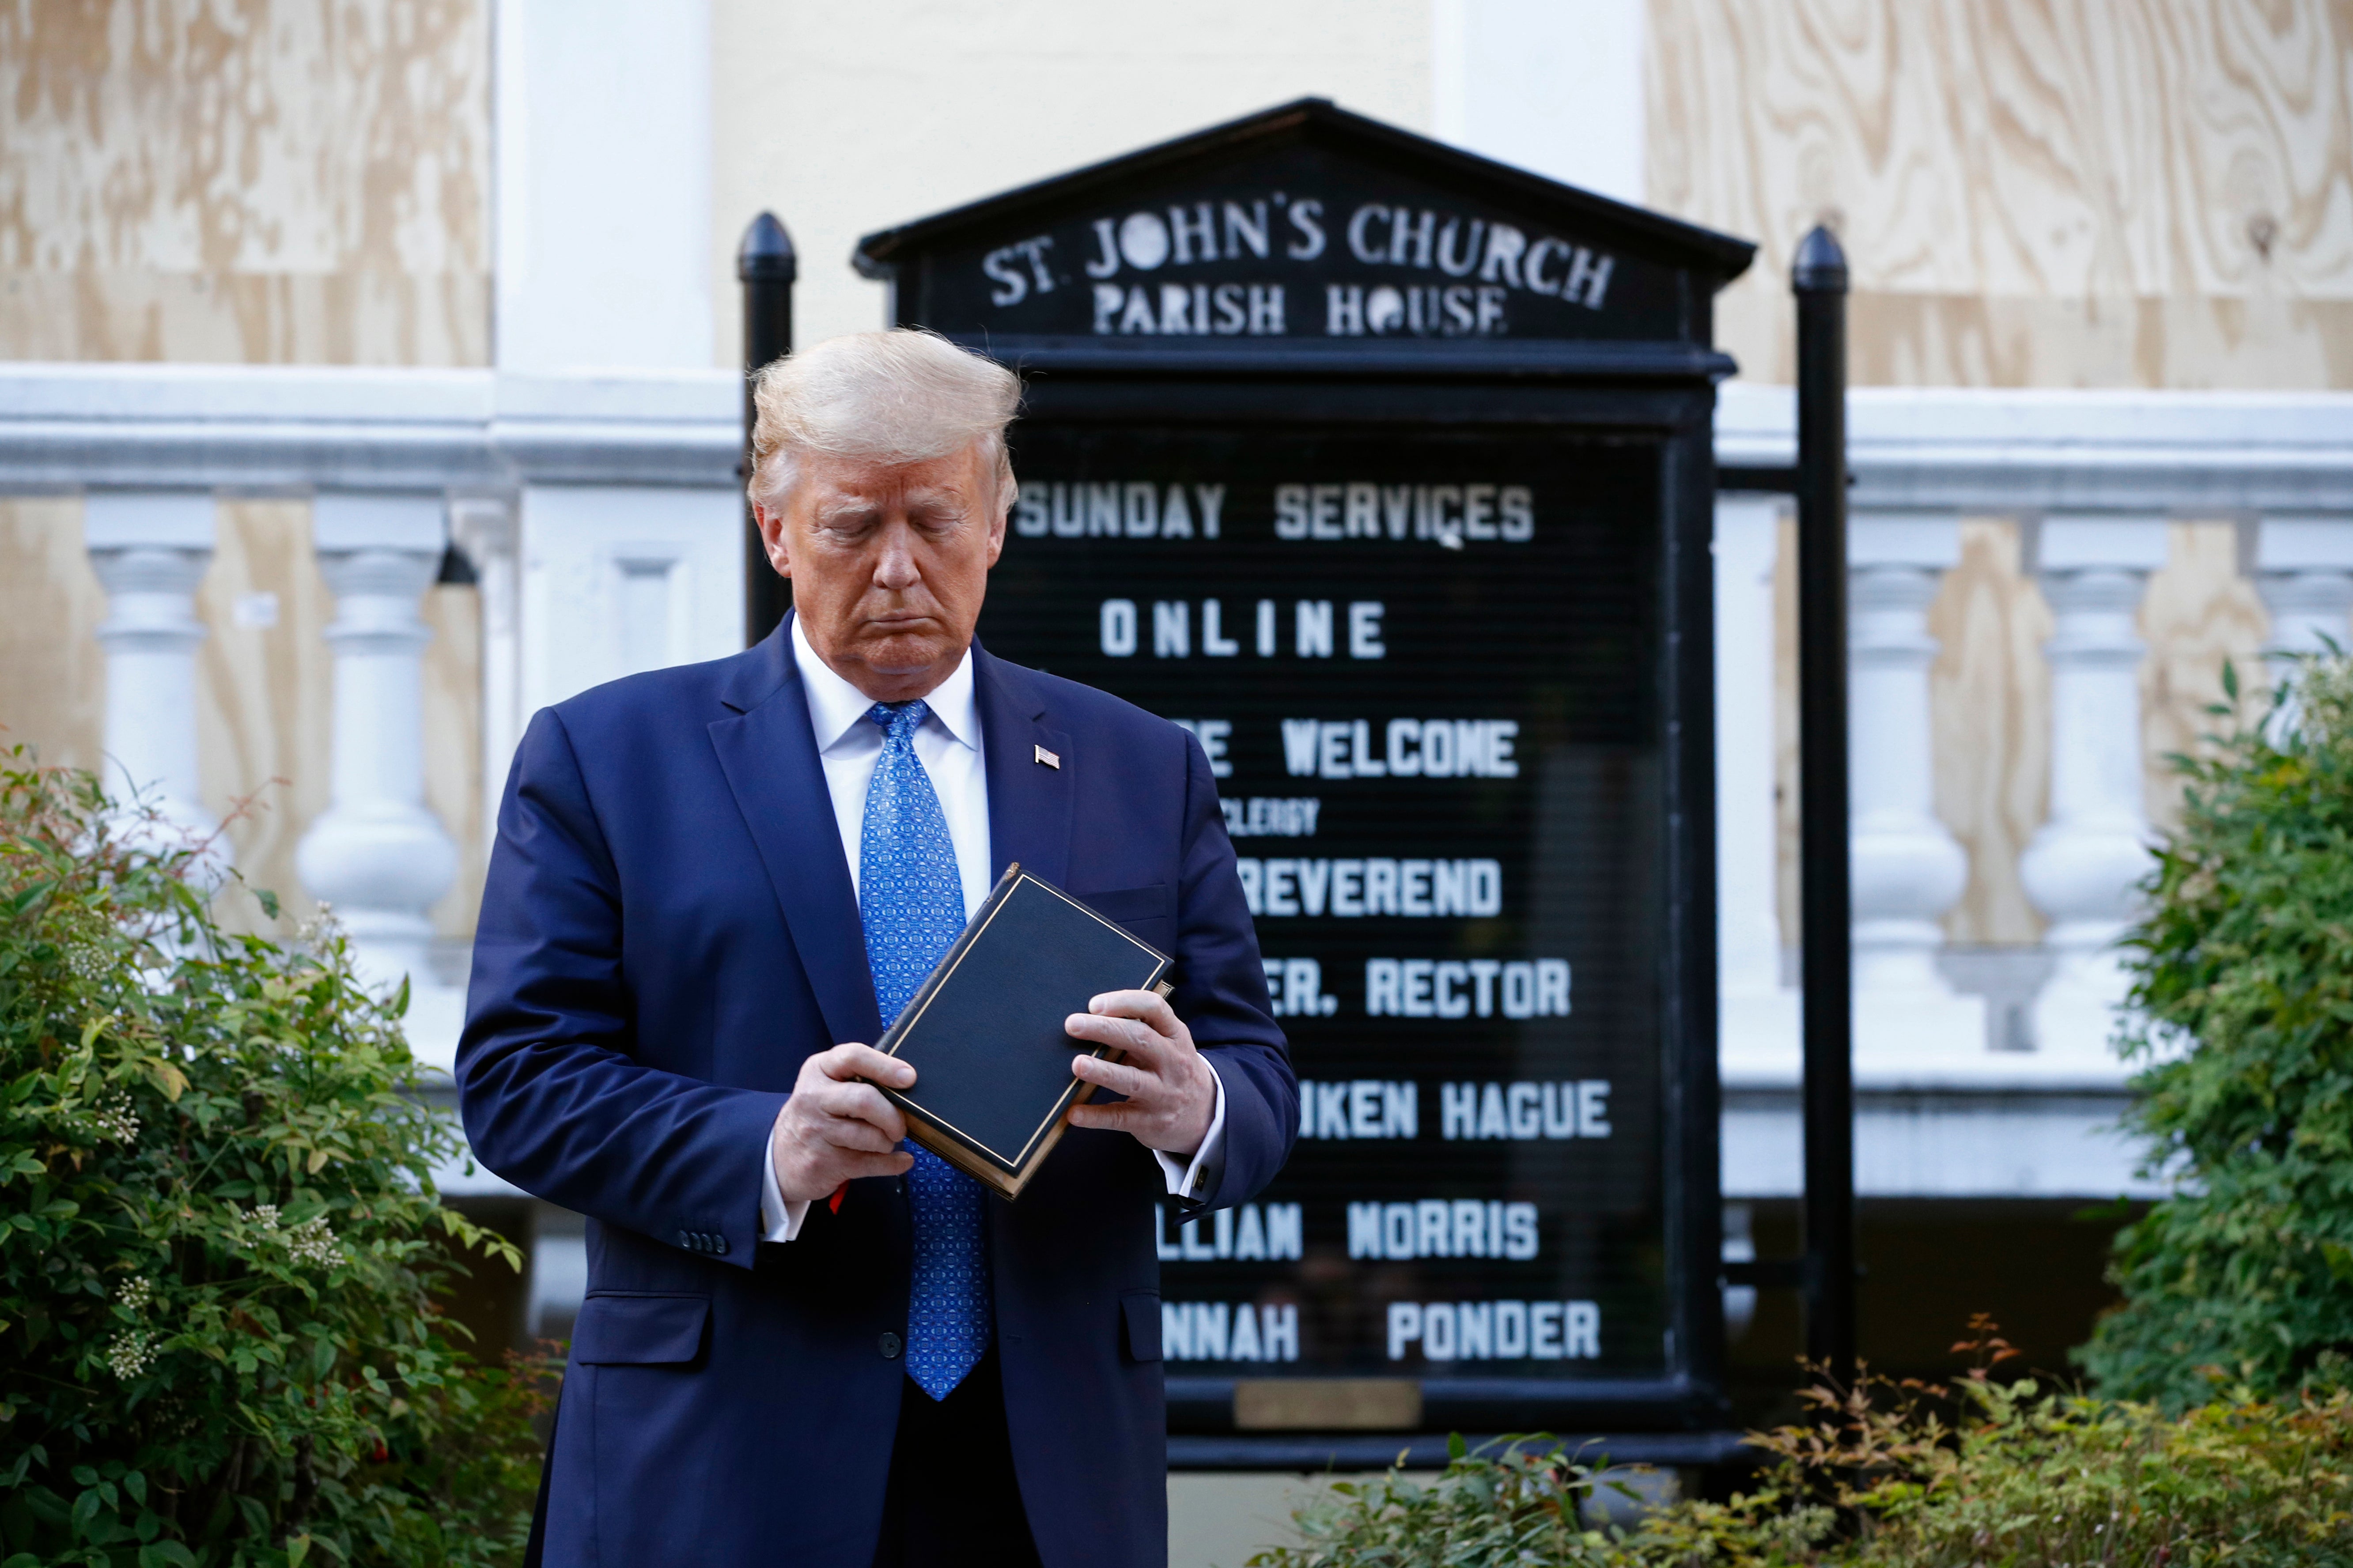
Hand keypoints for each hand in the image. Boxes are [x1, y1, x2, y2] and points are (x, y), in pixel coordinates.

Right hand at [770, 1043, 916, 1202]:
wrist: (781, 1156)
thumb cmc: (819, 1113)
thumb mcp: (828, 1084)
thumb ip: (860, 1077)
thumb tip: (908, 1082)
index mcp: (819, 1070)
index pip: (853, 1057)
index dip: (885, 1067)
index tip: (909, 1077)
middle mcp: (813, 1098)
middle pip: (865, 1100)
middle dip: (892, 1115)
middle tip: (900, 1126)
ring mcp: (816, 1132)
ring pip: (869, 1136)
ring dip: (887, 1142)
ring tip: (885, 1141)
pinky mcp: (822, 1162)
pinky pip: (870, 1164)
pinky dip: (893, 1164)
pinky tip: (901, 1161)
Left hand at [1063, 989, 1216, 1155]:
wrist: (1205, 1114)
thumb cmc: (1173, 1069)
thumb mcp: (1169, 1045)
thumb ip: (1139, 1031)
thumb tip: (1089, 1021)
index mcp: (1175, 1035)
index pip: (1155, 1008)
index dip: (1125, 1002)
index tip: (1095, 1004)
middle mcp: (1172, 1062)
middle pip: (1140, 1039)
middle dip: (1105, 1029)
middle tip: (1073, 1024)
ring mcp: (1163, 1093)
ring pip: (1132, 1080)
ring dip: (1103, 1071)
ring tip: (1078, 1064)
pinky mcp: (1151, 1121)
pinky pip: (1120, 1117)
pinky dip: (1096, 1116)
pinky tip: (1074, 1113)